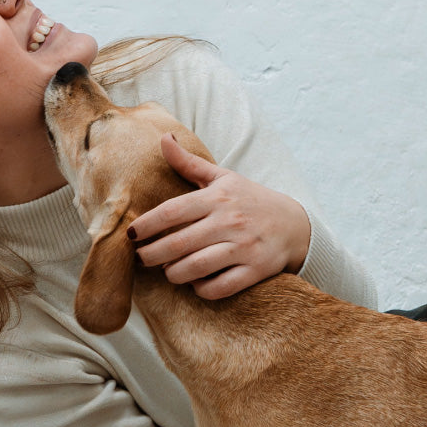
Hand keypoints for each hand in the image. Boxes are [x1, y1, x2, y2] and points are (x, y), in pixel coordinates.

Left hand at [127, 133, 311, 299]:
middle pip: (178, 244)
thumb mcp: (222, 178)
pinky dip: (201, 289)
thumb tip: (163, 138)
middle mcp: (230, 221)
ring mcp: (243, 247)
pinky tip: (195, 282)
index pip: (173, 211)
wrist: (295, 225)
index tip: (131, 234)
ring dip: (174, 273)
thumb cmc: (250, 200)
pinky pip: (219, 287)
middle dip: (152, 255)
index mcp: (217, 198)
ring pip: (195, 268)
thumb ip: (189, 163)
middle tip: (142, 258)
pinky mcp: (255, 270)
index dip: (147, 224)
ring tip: (168, 270)